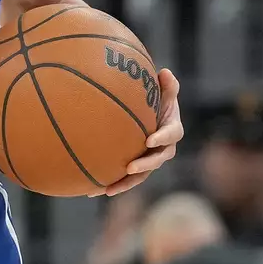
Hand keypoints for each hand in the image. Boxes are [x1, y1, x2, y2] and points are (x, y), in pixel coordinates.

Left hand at [104, 68, 182, 195]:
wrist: (148, 114)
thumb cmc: (156, 99)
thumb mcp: (163, 91)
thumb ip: (167, 85)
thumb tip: (165, 72)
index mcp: (172, 129)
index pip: (172, 135)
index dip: (162, 138)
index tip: (150, 140)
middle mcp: (163, 148)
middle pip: (157, 160)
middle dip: (144, 165)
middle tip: (130, 168)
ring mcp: (150, 159)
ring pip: (140, 175)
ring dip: (125, 184)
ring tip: (108, 190)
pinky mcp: (136, 167)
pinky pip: (125, 178)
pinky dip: (110, 184)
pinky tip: (90, 191)